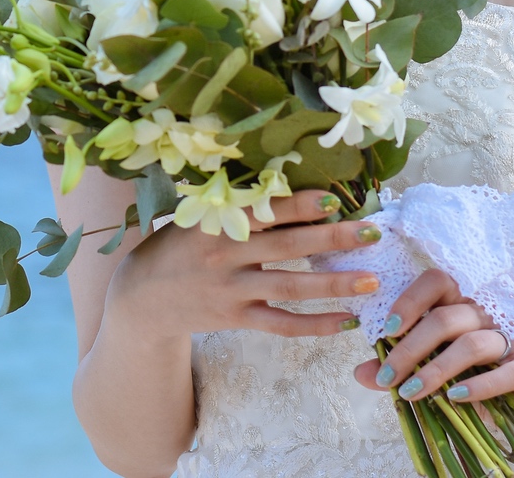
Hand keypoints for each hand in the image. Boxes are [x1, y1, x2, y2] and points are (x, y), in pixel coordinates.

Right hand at [103, 191, 384, 343]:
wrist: (142, 297)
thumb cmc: (178, 247)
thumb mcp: (198, 217)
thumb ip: (238, 207)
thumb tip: (292, 189)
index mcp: (218, 222)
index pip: (265, 211)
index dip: (300, 204)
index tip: (336, 197)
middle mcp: (226, 256)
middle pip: (288, 247)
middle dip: (333, 239)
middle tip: (372, 233)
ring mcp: (232, 290)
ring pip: (291, 287)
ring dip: (334, 284)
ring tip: (372, 281)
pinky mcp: (236, 318)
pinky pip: (282, 324)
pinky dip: (315, 324)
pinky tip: (346, 322)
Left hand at [352, 269, 513, 421]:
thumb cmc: (474, 372)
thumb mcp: (434, 365)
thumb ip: (400, 365)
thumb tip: (361, 373)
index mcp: (461, 302)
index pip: (436, 282)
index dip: (409, 302)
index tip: (385, 331)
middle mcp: (485, 314)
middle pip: (445, 318)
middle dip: (410, 348)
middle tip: (387, 376)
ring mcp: (510, 339)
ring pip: (470, 344)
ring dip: (435, 370)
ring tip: (409, 392)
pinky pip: (505, 373)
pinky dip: (477, 386)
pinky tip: (453, 398)